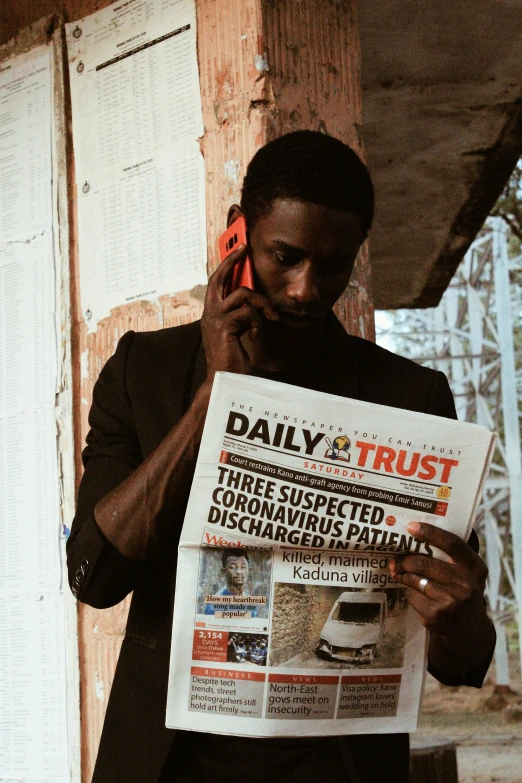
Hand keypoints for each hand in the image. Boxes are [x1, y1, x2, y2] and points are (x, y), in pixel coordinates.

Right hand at [201, 245, 278, 379]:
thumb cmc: (232, 361)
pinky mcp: (224, 326)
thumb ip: (242, 318)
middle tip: (245, 248)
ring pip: (244, 295)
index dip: (227, 266)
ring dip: (262, 305)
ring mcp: (215, 318)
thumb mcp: (238, 334)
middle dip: (232, 260)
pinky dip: (258, 323)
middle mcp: (210, 313)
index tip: (239, 252)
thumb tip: (255, 306)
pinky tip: (256, 336)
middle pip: (219, 277)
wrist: (224, 380)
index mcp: (212, 314)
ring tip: (269, 318)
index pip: (217, 283)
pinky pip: (249, 313)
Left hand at [389, 522, 487, 636]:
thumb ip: (452, 554)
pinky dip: (409, 592)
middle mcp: (465, 584)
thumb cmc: (462, 590)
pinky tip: (413, 593)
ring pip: (415, 579)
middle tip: (395, 559)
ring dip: (403, 575)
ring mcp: (450, 601)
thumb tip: (417, 534)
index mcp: (474, 567)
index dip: (430, 533)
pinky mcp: (435, 615)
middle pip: (424, 563)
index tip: (411, 527)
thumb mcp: (468, 572)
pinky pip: (412, 596)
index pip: (451, 543)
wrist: (468, 628)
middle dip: (405, 560)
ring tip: (398, 572)